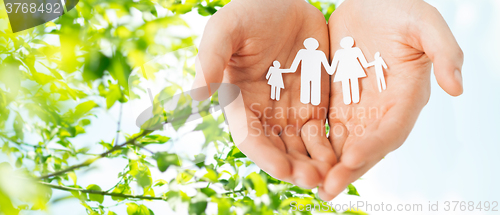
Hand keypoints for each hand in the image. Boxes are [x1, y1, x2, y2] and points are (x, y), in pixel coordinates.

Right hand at [191, 0, 336, 187]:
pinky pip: (323, 131)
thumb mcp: (226, 29)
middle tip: (314, 180)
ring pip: (303, 147)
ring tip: (333, 175)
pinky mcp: (315, 103)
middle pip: (279, 150)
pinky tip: (344, 156)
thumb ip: (211, 58)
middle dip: (295, 168)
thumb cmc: (251, 12)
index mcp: (239, 101)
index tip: (283, 169)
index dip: (265, 156)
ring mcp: (290, 110)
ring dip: (315, 164)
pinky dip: (332, 146)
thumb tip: (197, 94)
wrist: (285, 1)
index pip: (250, 137)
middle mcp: (264, 112)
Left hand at [319, 0, 462, 199]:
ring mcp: (358, 106)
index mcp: (406, 96)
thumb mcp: (425, 23)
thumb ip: (445, 51)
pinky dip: (314, 143)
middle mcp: (382, 109)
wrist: (371, 2)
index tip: (352, 158)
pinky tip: (297, 156)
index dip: (374, 146)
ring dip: (327, 164)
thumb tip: (457, 88)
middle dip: (347, 169)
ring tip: (309, 182)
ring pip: (343, 142)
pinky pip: (325, 126)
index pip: (392, 129)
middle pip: (366, 146)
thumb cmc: (400, 9)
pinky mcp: (336, 100)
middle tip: (327, 188)